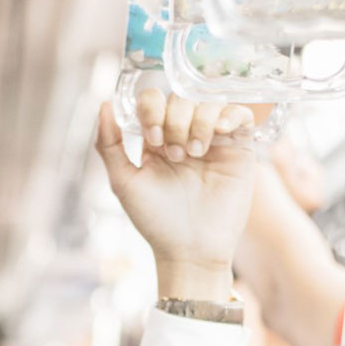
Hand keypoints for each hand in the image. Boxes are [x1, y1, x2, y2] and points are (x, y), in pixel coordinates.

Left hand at [95, 93, 269, 300]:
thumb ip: (109, 144)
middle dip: (174, 120)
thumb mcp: (124, 182)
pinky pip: (240, 114)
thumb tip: (104, 104)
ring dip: (198, 121)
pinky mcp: (240, 149)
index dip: (152, 109)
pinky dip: (229, 114)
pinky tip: (218, 133)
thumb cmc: (156, 220)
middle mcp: (186, 133)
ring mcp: (214, 140)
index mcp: (158, 138)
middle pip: (182, 96)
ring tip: (193, 153)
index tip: (151, 137)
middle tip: (175, 155)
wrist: (190, 249)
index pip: (155, 99)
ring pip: (209, 100)